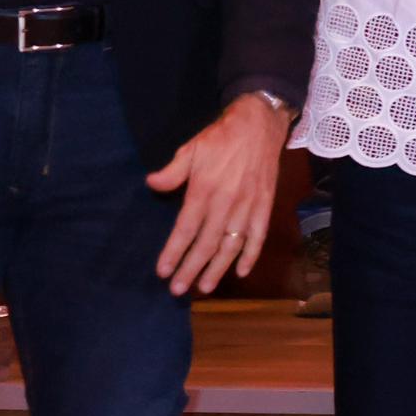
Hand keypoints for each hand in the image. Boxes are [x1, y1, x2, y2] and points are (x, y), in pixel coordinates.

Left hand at [145, 91, 290, 293]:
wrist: (259, 124)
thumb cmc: (221, 138)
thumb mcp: (191, 149)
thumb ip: (172, 172)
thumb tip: (151, 185)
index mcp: (204, 190)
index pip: (186, 229)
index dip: (173, 252)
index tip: (162, 271)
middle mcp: (226, 203)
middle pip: (206, 244)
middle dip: (191, 269)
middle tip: (178, 290)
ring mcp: (248, 206)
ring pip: (231, 245)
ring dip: (218, 269)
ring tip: (205, 287)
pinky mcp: (265, 205)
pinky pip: (258, 235)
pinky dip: (251, 255)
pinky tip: (242, 271)